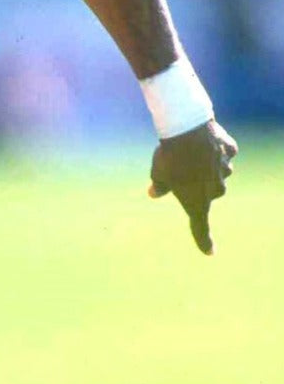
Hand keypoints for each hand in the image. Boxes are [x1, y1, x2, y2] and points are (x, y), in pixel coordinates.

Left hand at [149, 120, 237, 253]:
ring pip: (216, 168)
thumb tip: (153, 193)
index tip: (210, 252)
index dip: (204, 241)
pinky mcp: (230, 151)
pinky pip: (222, 150)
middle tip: (178, 164)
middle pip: (206, 188)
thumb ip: (159, 186)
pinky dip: (213, 145)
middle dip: (195, 179)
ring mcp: (225, 170)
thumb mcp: (158, 174)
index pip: (200, 227)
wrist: (188, 131)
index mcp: (197, 202)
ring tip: (188, 148)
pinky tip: (202, 136)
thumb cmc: (170, 157)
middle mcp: (216, 190)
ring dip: (204, 161)